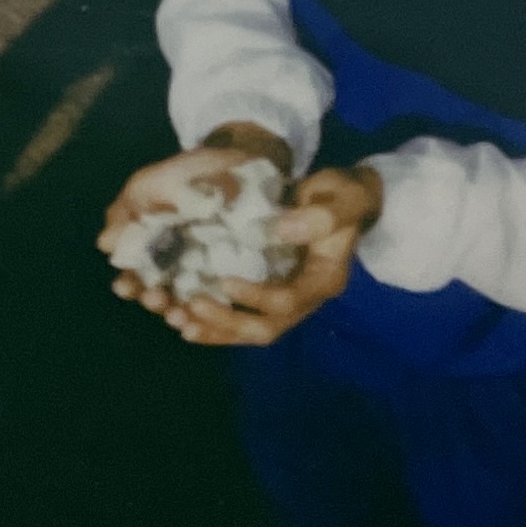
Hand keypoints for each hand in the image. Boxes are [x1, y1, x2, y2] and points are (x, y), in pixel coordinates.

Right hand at [99, 121, 291, 324]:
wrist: (244, 157)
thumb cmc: (192, 172)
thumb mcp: (153, 183)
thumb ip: (128, 210)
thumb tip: (104, 244)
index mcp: (152, 247)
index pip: (134, 276)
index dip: (128, 285)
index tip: (124, 286)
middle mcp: (177, 265)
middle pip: (158, 294)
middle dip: (152, 300)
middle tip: (155, 298)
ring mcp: (207, 271)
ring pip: (188, 302)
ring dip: (179, 312)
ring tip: (179, 314)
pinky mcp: (237, 272)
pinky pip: (222, 298)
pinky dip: (213, 310)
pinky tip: (208, 314)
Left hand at [99, 125, 382, 345]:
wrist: (346, 201)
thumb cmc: (343, 196)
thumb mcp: (340, 198)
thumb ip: (319, 216)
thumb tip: (279, 229)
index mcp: (323, 281)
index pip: (288, 301)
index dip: (256, 297)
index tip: (225, 282)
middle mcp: (305, 300)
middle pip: (265, 328)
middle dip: (227, 322)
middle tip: (192, 307)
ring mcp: (287, 302)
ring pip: (249, 330)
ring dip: (215, 330)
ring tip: (179, 322)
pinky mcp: (270, 296)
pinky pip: (242, 318)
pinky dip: (214, 323)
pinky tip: (186, 321)